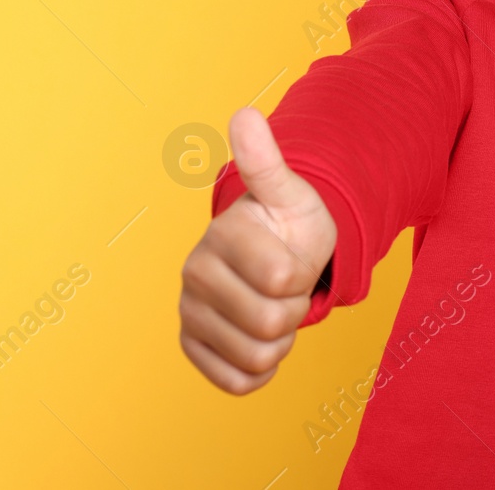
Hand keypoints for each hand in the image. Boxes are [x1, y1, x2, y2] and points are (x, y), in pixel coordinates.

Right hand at [178, 107, 337, 393]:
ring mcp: (190, 314)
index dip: (304, 273)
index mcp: (221, 237)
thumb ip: (266, 162)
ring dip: (284, 337)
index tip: (294, 255)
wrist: (274, 254)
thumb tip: (244, 113)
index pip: (285, 280)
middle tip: (287, 283)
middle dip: (296, 307)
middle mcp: (194, 276)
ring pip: (260, 357)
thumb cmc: (288, 223)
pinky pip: (240, 382)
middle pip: (273, 324)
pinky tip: (261, 335)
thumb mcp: (290, 193)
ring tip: (275, 304)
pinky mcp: (193, 348)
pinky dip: (264, 367)